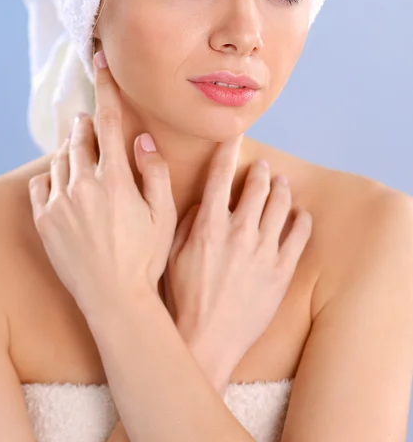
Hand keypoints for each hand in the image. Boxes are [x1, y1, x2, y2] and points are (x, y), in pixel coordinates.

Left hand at [28, 51, 177, 322]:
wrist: (114, 299)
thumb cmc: (145, 257)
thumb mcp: (163, 214)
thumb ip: (153, 171)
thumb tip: (142, 138)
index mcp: (115, 179)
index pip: (110, 121)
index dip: (106, 87)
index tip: (98, 59)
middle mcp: (83, 185)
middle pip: (80, 136)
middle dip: (86, 124)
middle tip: (92, 124)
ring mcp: (59, 204)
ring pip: (59, 159)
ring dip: (70, 149)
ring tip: (82, 153)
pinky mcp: (44, 222)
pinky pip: (41, 185)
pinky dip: (52, 177)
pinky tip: (63, 183)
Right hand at [163, 134, 312, 373]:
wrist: (206, 339)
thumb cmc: (182, 297)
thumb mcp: (171, 253)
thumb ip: (188, 221)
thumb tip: (204, 202)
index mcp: (210, 225)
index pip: (220, 175)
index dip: (228, 151)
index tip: (234, 136)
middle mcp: (240, 231)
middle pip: (257, 186)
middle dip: (260, 170)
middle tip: (262, 166)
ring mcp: (264, 251)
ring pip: (281, 205)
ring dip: (281, 189)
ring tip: (281, 182)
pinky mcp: (282, 271)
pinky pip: (299, 236)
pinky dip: (301, 220)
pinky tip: (300, 214)